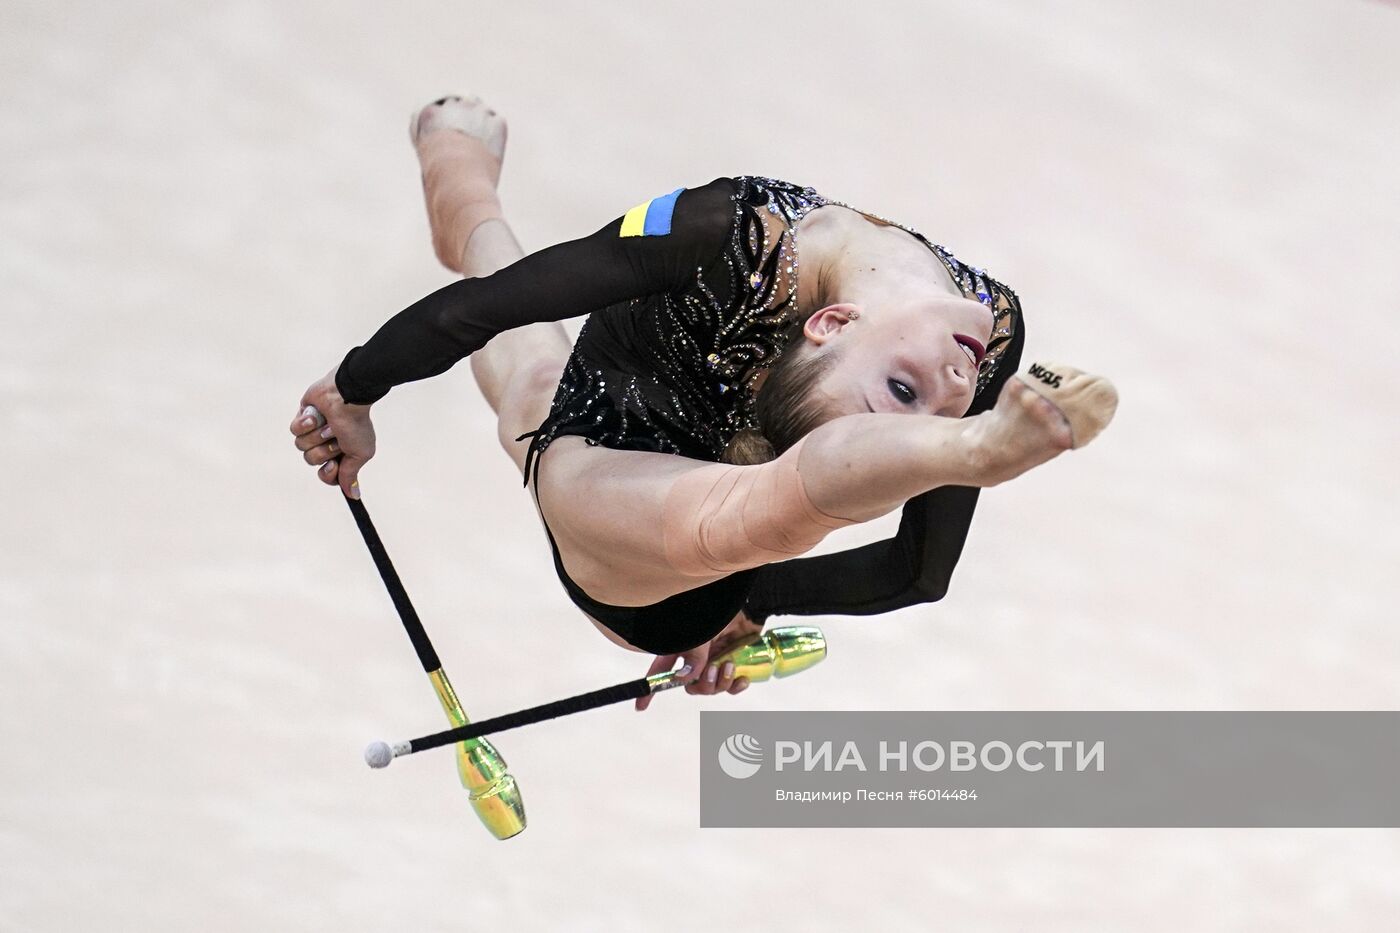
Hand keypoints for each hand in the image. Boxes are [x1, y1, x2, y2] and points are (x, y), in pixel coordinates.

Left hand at [289, 368, 376, 497]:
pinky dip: (306, 423)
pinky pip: (294, 431)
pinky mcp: (302, 419)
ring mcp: (313, 432)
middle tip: (335, 437)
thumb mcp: (360, 454)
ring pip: (301, 446)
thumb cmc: (356, 424)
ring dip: (316, 435)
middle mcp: (326, 444)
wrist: (346, 396)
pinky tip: (316, 414)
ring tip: (328, 423)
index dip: (328, 473)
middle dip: (323, 449)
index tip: (335, 463)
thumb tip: (354, 495)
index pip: (327, 476)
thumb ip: (350, 475)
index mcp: (341, 454)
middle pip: (312, 461)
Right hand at [634, 610, 760, 710]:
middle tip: (713, 670)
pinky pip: (731, 687)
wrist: (747, 608)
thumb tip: (683, 678)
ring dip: (721, 682)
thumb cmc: (717, 613)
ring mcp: (714, 663)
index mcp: (680, 650)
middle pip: (691, 686)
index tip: (641, 706)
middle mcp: (695, 660)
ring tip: (729, 665)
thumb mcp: (701, 634)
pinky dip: (736, 686)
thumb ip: (693, 656)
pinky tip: (742, 678)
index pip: (660, 672)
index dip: (650, 689)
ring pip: (712, 688)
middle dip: (703, 685)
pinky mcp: (732, 665)